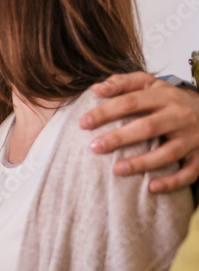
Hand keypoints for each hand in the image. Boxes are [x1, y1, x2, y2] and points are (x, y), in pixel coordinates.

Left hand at [82, 72, 198, 191]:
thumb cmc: (170, 99)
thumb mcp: (149, 84)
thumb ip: (123, 83)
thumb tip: (96, 89)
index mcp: (165, 96)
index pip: (130, 102)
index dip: (105, 112)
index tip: (83, 123)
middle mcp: (180, 116)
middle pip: (147, 127)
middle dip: (119, 138)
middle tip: (94, 147)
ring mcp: (192, 138)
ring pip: (167, 153)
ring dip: (142, 163)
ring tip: (116, 169)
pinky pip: (189, 173)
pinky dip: (172, 182)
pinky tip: (152, 187)